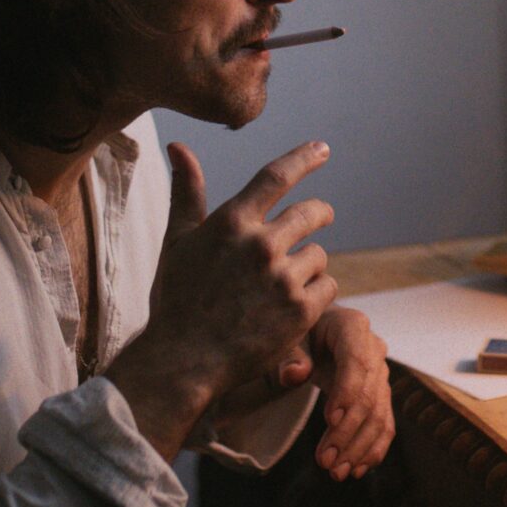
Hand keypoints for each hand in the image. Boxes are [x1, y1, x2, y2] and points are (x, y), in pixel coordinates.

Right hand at [113, 141, 337, 459]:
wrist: (184, 361)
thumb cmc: (178, 298)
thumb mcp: (179, 240)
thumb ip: (187, 192)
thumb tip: (178, 146)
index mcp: (232, 222)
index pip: (277, 176)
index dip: (304, 158)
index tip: (323, 148)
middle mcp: (260, 245)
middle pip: (312, 214)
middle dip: (319, 215)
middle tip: (320, 218)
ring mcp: (283, 278)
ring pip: (319, 254)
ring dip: (309, 264)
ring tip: (283, 283)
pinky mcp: (301, 311)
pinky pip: (328, 286)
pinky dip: (316, 293)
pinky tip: (291, 307)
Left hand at [307, 306, 393, 480]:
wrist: (315, 333)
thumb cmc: (301, 333)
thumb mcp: (290, 338)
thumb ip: (290, 355)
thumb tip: (294, 374)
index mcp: (353, 327)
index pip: (357, 362)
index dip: (347, 392)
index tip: (329, 420)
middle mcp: (374, 350)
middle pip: (369, 395)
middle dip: (348, 432)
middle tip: (325, 459)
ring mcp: (381, 374)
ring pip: (379, 415)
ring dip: (359, 447)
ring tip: (336, 471)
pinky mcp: (380, 396)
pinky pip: (384, 424)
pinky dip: (373, 449)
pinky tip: (356, 469)